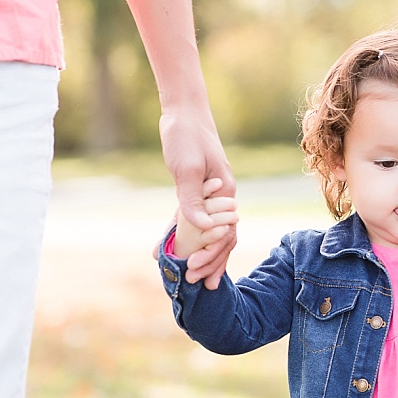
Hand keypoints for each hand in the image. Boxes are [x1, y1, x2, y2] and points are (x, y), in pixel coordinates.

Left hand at [159, 106, 236, 287]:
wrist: (184, 112)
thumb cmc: (187, 136)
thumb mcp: (188, 168)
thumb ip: (193, 200)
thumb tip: (203, 230)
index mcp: (225, 194)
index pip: (225, 234)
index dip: (213, 256)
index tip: (197, 272)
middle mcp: (222, 198)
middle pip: (222, 238)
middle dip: (211, 263)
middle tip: (196, 285)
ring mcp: (211, 195)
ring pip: (211, 232)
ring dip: (203, 254)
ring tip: (193, 277)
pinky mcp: (198, 190)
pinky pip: (195, 218)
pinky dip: (186, 235)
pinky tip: (171, 247)